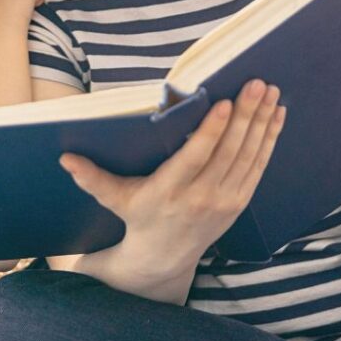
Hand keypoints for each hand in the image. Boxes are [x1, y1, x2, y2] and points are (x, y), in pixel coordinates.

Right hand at [60, 80, 285, 259]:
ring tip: (270, 92)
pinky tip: (276, 115)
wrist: (165, 257)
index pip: (195, 158)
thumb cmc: (138, 217)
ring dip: (262, 122)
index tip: (224, 103)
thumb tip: (64, 158)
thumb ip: (91, 178)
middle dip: (245, 115)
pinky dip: (269, 140)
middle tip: (258, 84)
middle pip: (228, 152)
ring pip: (248, 156)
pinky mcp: (239, 202)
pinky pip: (258, 167)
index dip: (212, 131)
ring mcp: (225, 201)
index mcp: (169, 192)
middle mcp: (201, 197)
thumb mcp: (114, 199)